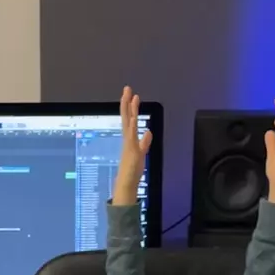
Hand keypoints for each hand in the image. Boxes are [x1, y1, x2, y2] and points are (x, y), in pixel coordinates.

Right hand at [112, 84, 151, 206]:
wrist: (126, 185)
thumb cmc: (132, 172)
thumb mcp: (141, 154)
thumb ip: (145, 142)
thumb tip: (148, 132)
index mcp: (128, 139)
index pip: (128, 119)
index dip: (129, 106)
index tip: (131, 95)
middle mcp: (127, 140)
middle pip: (126, 117)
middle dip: (126, 102)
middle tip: (127, 89)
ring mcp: (128, 144)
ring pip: (128, 124)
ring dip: (129, 110)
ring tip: (131, 97)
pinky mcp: (131, 151)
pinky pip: (131, 137)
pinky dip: (132, 127)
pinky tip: (133, 119)